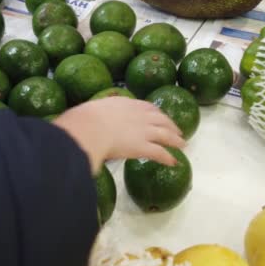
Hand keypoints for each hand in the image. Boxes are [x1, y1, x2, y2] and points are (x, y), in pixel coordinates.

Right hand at [53, 97, 185, 174]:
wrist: (88, 127)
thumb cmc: (82, 120)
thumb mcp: (87, 111)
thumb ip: (91, 115)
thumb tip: (82, 121)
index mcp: (124, 103)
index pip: (145, 106)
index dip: (154, 112)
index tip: (158, 115)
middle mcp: (138, 115)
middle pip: (160, 118)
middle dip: (170, 124)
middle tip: (176, 130)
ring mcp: (143, 130)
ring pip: (166, 134)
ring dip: (175, 139)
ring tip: (182, 145)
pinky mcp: (144, 147)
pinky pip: (160, 153)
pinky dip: (168, 158)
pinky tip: (173, 162)